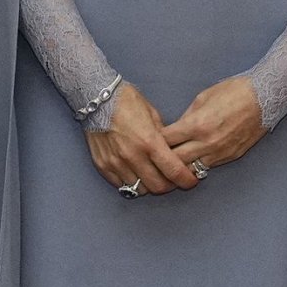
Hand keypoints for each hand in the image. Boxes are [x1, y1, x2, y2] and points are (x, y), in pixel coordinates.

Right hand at [85, 81, 199, 194]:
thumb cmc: (126, 101)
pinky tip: (134, 172)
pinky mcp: (102, 165)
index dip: (186, 180)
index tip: (190, 181)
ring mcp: (116, 163)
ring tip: (151, 175)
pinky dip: (130, 182)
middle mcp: (133, 156)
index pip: (174, 171)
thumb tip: (171, 152)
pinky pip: (120, 185)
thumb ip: (163, 136)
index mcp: (149, 142)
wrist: (96, 97)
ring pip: (139, 189)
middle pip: (157, 186)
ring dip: (148, 185)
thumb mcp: (153, 114)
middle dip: (168, 185)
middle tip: (171, 179)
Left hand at [163, 75, 264, 171]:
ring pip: (191, 170)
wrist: (265, 97)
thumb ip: (186, 117)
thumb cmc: (234, 91)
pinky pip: (207, 167)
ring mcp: (219, 152)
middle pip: (175, 160)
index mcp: (197, 125)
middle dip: (163, 159)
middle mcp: (207, 143)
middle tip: (156, 157)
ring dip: (180, 167)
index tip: (150, 139)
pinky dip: (197, 165)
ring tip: (171, 165)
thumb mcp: (203, 98)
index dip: (155, 141)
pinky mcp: (230, 157)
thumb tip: (176, 130)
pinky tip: (192, 161)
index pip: (166, 141)